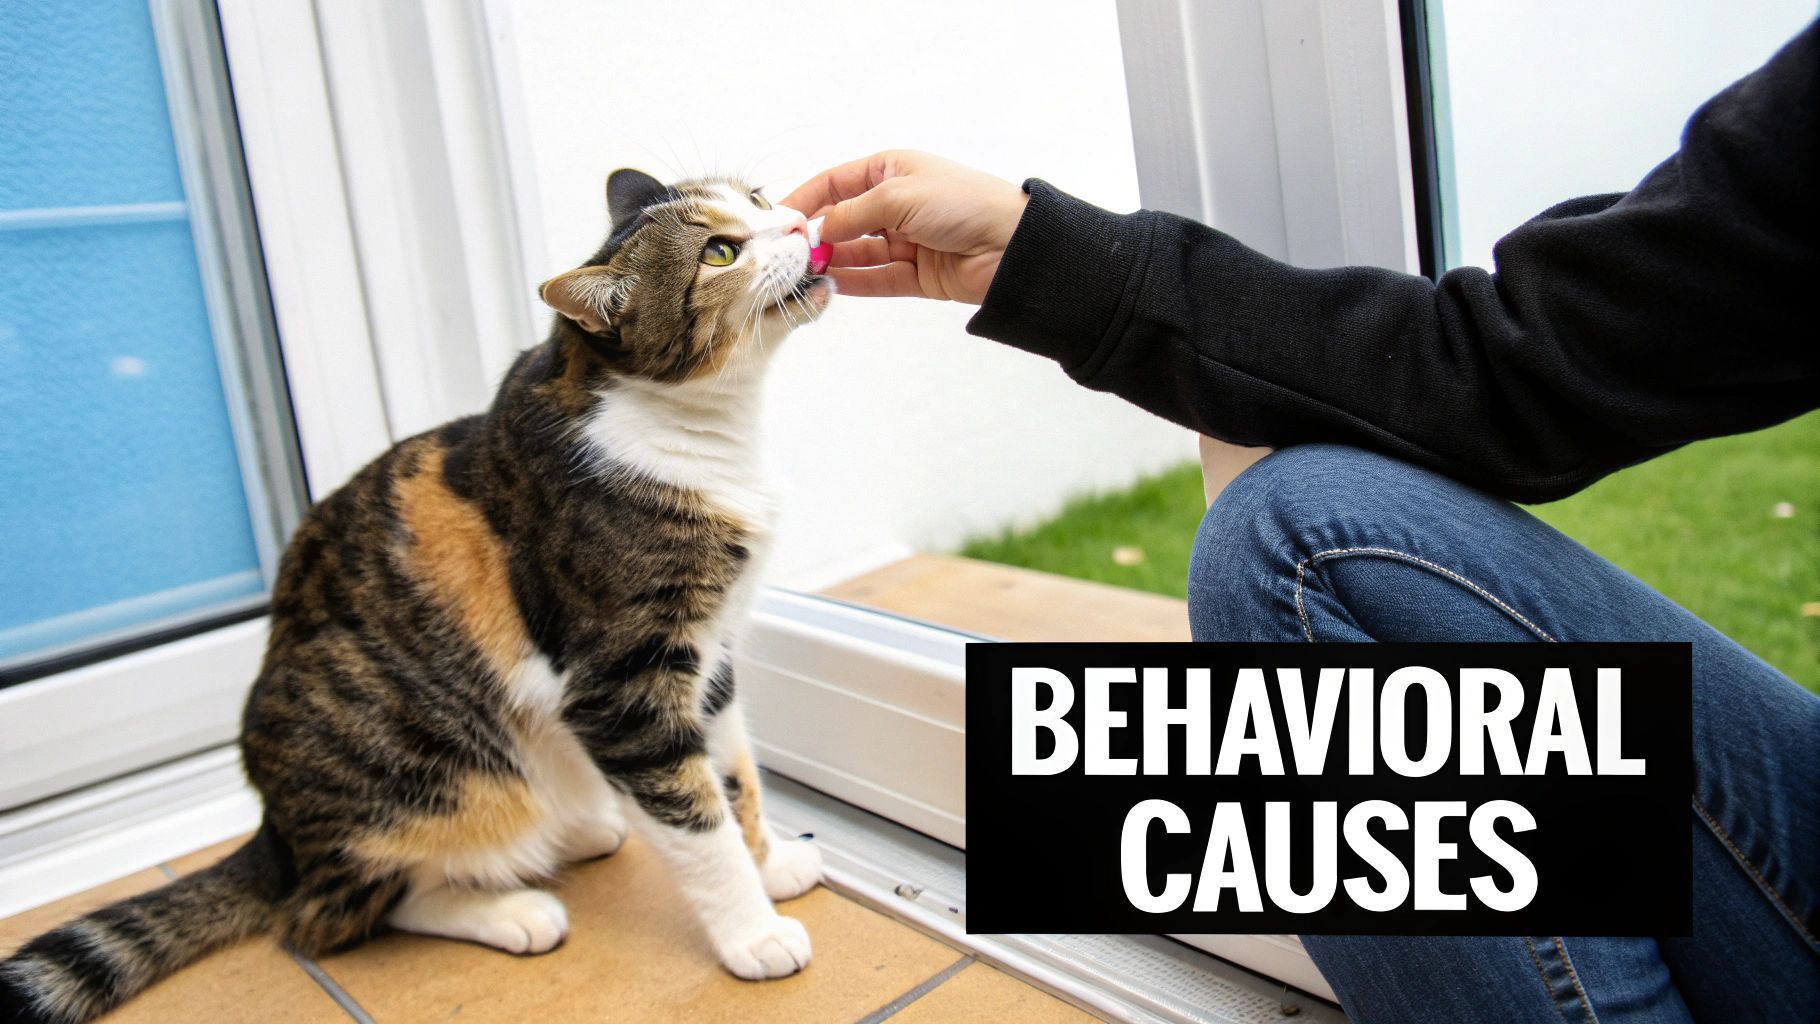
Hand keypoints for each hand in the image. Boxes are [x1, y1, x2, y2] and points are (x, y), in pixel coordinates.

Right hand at [780, 150, 1028, 303]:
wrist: (1012, 244)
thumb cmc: (961, 202)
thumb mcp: (898, 196)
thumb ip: (852, 214)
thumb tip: (818, 232)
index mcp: (892, 170)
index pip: (836, 183)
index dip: (807, 199)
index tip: (780, 219)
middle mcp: (896, 204)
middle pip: (844, 221)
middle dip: (816, 236)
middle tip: (787, 254)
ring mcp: (906, 241)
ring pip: (857, 253)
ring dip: (831, 263)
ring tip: (802, 273)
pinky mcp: (917, 275)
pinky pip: (877, 279)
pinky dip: (853, 283)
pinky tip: (829, 286)